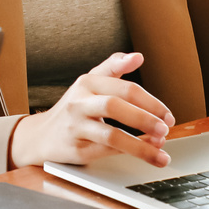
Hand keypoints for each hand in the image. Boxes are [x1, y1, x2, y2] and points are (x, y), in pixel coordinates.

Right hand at [10, 52, 173, 167]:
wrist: (40, 136)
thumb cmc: (73, 108)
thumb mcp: (89, 83)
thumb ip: (113, 67)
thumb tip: (138, 56)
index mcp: (87, 83)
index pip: (123, 87)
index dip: (150, 101)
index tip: (168, 114)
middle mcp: (79, 103)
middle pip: (115, 106)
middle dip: (145, 118)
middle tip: (166, 128)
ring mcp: (75, 127)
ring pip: (111, 135)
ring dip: (141, 144)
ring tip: (161, 147)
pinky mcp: (75, 150)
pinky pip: (106, 151)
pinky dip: (129, 152)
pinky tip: (146, 152)